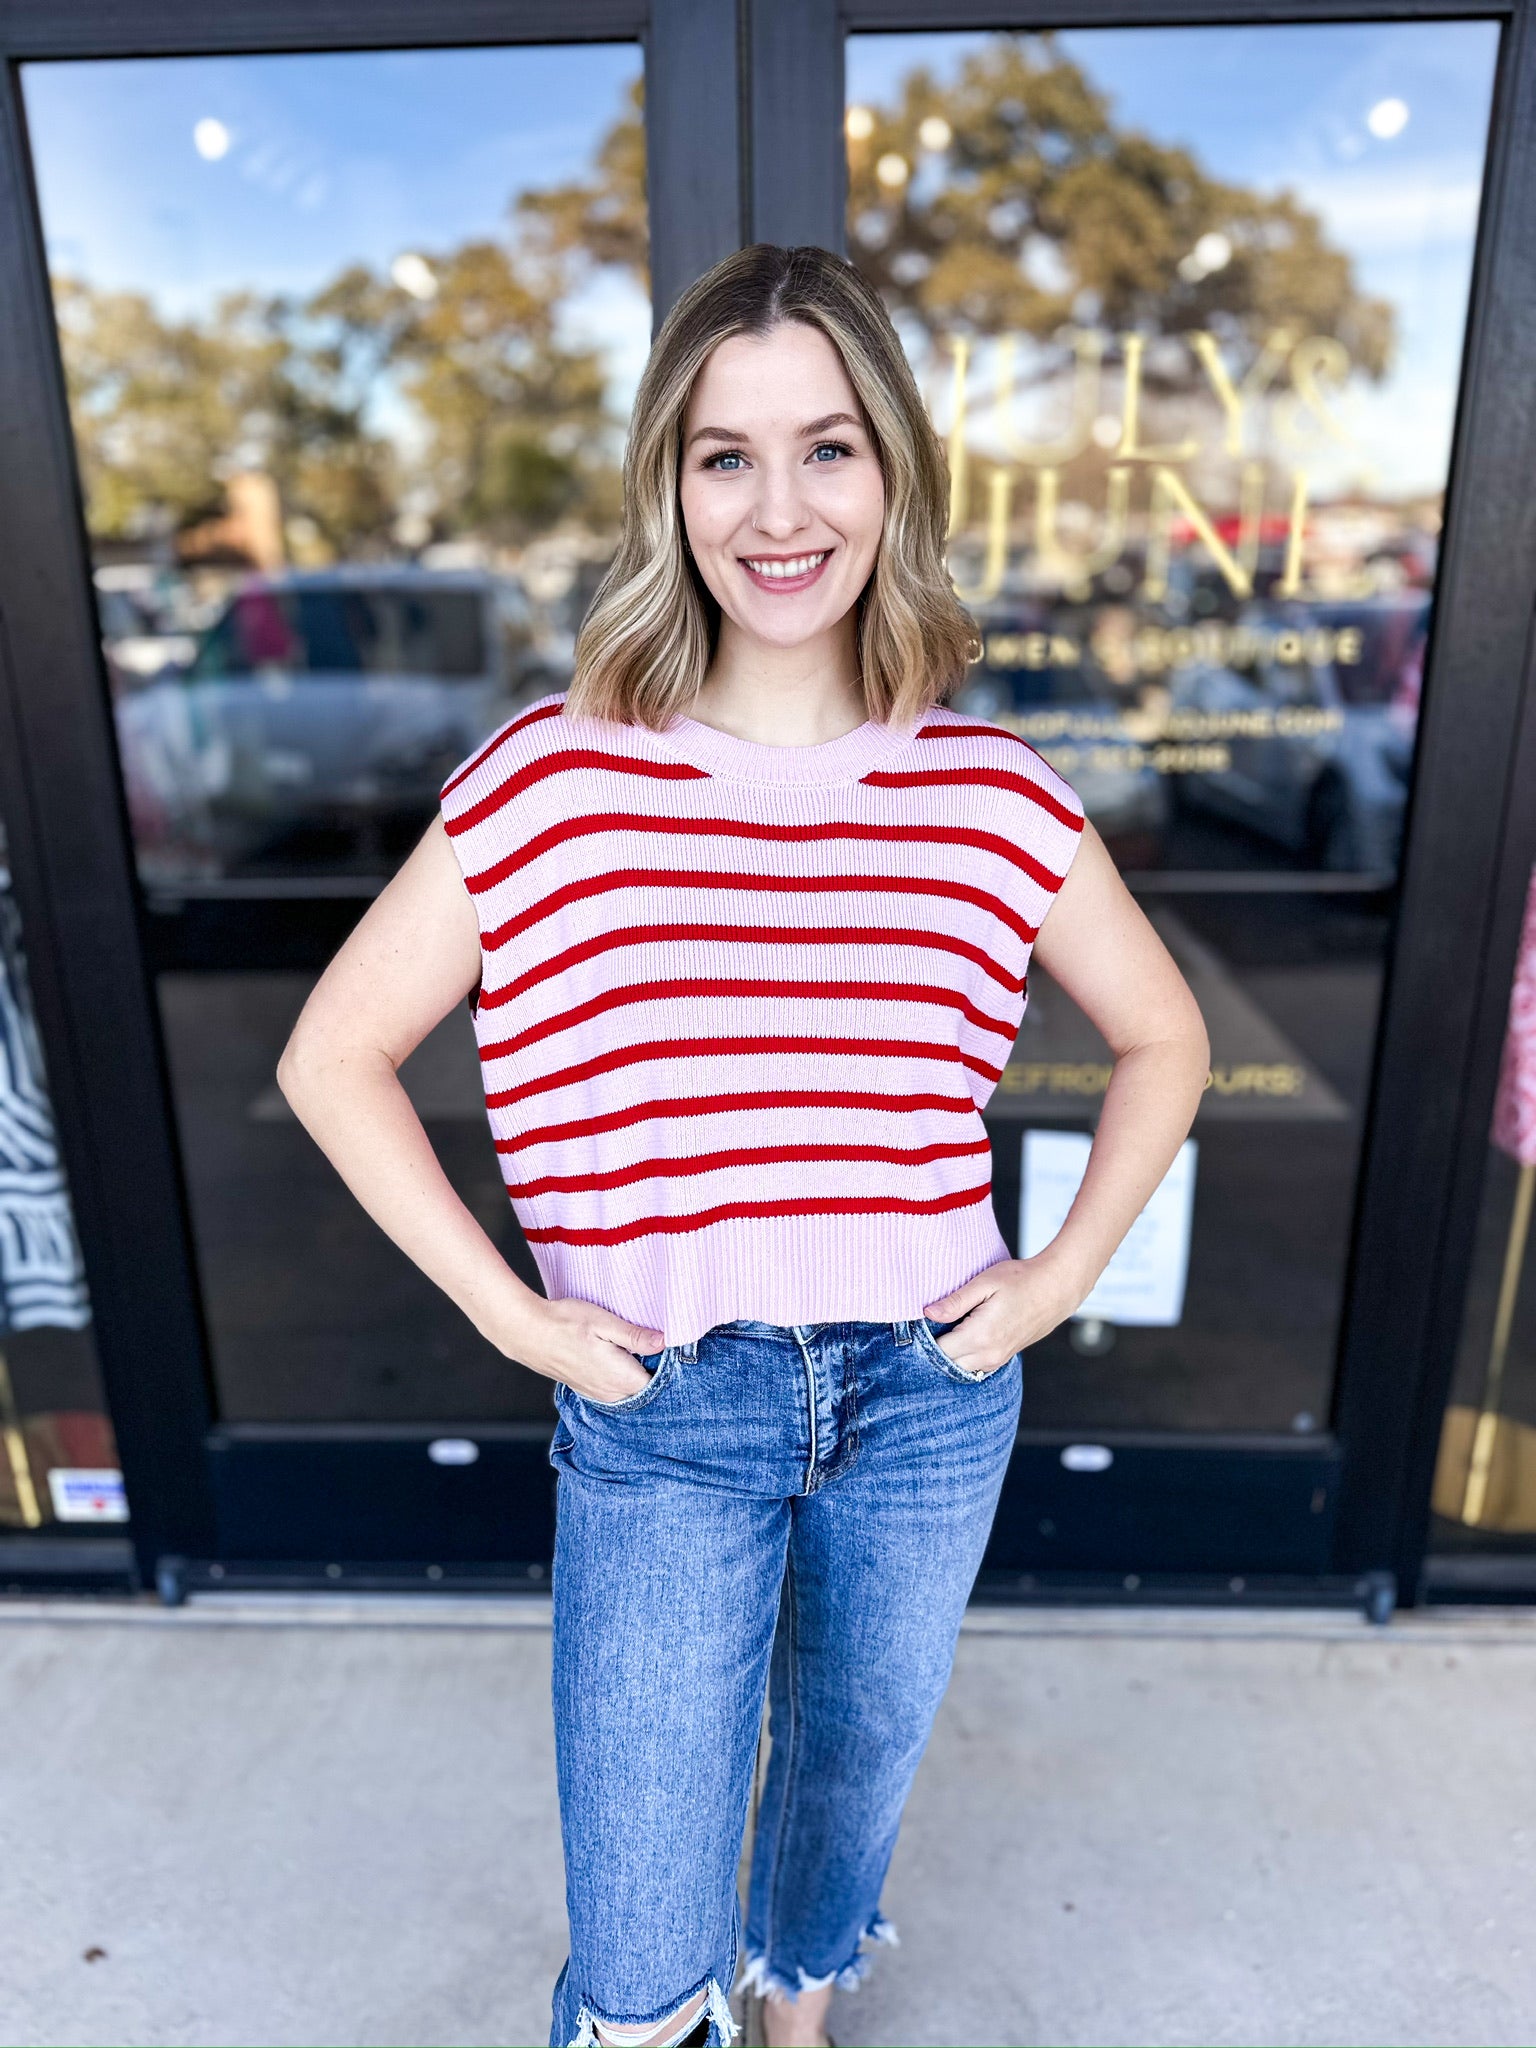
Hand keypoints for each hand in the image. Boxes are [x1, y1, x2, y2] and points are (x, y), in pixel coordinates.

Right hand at [495, 1297, 666, 1404]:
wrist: (527, 1332)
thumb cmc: (564, 1323)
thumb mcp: (604, 1322)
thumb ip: (635, 1336)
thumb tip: (664, 1342)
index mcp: (621, 1377)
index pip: (659, 1383)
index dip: (668, 1367)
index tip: (668, 1349)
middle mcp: (611, 1392)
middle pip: (646, 1390)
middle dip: (654, 1372)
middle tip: (655, 1346)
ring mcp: (597, 1393)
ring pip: (629, 1392)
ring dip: (637, 1375)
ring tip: (636, 1351)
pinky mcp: (587, 1389)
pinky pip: (615, 1391)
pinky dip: (622, 1379)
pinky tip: (618, 1359)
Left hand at [923, 1252, 1088, 1373]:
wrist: (1056, 1288)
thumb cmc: (1021, 1280)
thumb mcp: (985, 1283)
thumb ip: (955, 1302)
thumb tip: (927, 1313)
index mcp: (980, 1336)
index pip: (939, 1350)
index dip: (926, 1337)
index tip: (921, 1322)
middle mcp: (989, 1355)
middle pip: (948, 1363)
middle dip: (936, 1347)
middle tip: (932, 1324)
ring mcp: (998, 1359)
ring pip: (962, 1368)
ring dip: (951, 1353)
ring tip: (948, 1328)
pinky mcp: (1004, 1357)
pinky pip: (976, 1366)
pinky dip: (965, 1356)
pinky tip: (964, 1335)